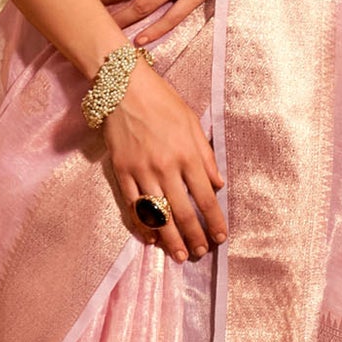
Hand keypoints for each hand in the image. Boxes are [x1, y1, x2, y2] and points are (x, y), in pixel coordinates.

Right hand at [102, 60, 226, 262]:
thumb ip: (206, 156)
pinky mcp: (121, 171)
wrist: (123, 86)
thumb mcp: (193, 122)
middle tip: (199, 253)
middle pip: (183, 212)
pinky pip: (133, 205)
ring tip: (178, 255)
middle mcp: (166, 167)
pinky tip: (151, 238)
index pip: (206, 197)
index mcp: (187, 154)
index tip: (220, 237)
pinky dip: (142, 225)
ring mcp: (141, 171)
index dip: (214, 221)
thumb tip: (218, 185)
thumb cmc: (162, 101)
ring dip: (170, 239)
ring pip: (158, 214)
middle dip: (194, 237)